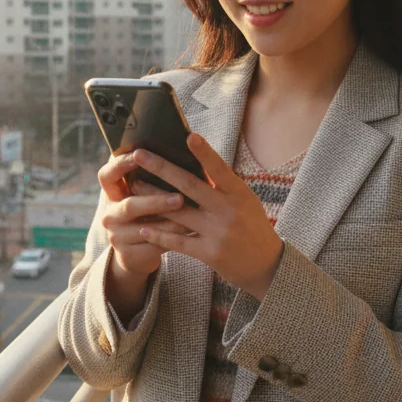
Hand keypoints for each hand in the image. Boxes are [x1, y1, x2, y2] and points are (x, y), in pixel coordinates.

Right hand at [96, 153, 191, 319]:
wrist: (139, 251)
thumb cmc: (150, 212)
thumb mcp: (146, 194)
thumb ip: (154, 177)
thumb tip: (181, 149)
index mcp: (112, 193)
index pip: (107, 175)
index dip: (120, 165)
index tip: (138, 154)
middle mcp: (110, 214)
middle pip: (129, 205)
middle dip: (155, 201)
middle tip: (179, 198)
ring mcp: (117, 236)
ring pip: (146, 229)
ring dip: (171, 223)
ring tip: (193, 218)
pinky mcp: (128, 254)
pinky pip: (154, 246)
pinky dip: (173, 239)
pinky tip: (190, 232)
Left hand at [132, 133, 284, 298]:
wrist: (267, 265)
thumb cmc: (253, 226)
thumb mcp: (245, 201)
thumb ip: (223, 185)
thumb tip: (196, 163)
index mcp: (239, 194)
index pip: (220, 169)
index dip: (205, 152)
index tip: (189, 136)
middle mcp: (228, 211)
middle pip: (190, 186)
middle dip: (162, 168)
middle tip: (139, 155)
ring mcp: (218, 232)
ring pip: (178, 212)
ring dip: (153, 198)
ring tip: (134, 186)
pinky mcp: (210, 253)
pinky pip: (179, 241)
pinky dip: (160, 235)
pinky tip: (143, 228)